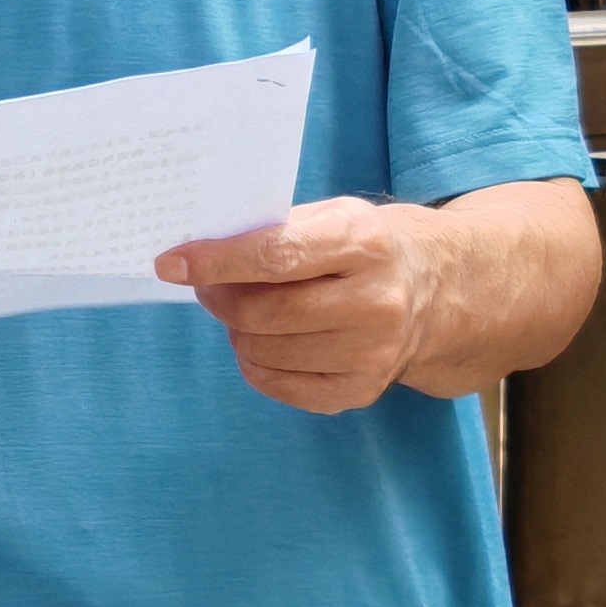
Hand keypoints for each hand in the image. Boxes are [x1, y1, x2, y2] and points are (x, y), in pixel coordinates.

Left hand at [159, 196, 443, 414]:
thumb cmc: (362, 247)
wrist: (435, 289)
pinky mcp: (362, 390)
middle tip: (208, 286)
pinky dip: (255, 362)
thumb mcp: (330, 216)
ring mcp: (374, 353)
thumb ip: (271, 230)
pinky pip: (278, 385)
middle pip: (265, 312)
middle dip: (219, 299)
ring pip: (265, 351)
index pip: (276, 256)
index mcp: (365, 244)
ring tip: (248, 310)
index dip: (216, 262)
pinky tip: (267, 340)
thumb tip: (196, 255)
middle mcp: (377, 302)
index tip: (170, 263)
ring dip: (236, 331)